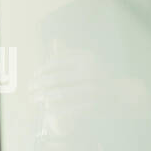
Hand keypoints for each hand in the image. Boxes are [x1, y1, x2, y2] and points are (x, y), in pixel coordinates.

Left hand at [29, 47, 147, 139]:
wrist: (121, 95)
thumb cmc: (101, 77)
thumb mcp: (89, 61)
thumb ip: (72, 53)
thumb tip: (55, 41)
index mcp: (88, 58)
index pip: (56, 63)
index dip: (42, 70)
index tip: (34, 75)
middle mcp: (90, 72)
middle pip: (54, 79)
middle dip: (38, 85)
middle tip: (29, 89)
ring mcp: (91, 89)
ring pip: (58, 94)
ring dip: (43, 98)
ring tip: (34, 99)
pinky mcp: (91, 105)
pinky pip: (66, 108)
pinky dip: (53, 110)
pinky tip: (46, 110)